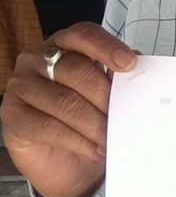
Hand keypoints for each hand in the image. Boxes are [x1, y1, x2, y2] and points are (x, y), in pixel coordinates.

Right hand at [1, 22, 136, 196]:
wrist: (71, 162)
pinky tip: (95, 148)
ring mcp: (21, 87)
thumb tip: (142, 68)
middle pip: (77, 70)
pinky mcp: (13, 117)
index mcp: (64, 45)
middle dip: (105, 97)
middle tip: (126, 117)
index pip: (84, 35)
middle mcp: (38, 60)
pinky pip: (49, 126)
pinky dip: (78, 140)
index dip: (106, 46)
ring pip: (65, 101)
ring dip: (95, 123)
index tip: (129, 63)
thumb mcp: (108, 94)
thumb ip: (119, 76)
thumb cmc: (91, 118)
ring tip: (113, 137)